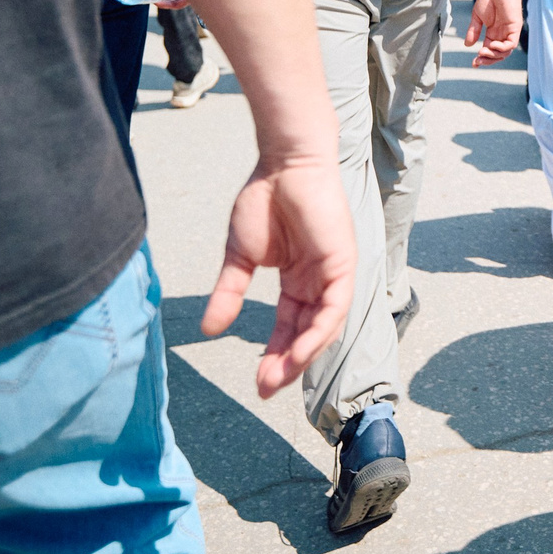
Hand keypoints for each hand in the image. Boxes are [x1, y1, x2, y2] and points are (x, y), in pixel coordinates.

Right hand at [203, 154, 356, 398]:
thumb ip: (228, 293)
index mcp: (298, 280)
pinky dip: (318, 333)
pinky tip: (298, 353)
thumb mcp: (239, 256)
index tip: (256, 383)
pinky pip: (334, 308)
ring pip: (323, 328)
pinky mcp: (343, 265)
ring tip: (276, 379)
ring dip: (301, 356)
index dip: (274, 354)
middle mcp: (318, 282)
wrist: (284, 163)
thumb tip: (209, 330)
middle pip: (307, 334)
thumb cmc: (264, 199)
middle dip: (286, 364)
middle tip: (264, 390)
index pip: (289, 327)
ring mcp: (333, 274)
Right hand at [467, 0, 519, 66]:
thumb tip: (467, 46)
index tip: (473, 64)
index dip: (482, 59)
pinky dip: (502, 48)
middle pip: (498, 55)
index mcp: (493, 33)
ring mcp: (509, 32)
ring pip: (505, 52)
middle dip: (488, 60)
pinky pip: (511, 44)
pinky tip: (492, 45)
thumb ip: (473, 31)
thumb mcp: (477, 17)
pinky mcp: (515, 27)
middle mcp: (502, 34)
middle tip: (478, 60)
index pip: (489, 50)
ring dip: (494, 55)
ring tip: (483, 51)